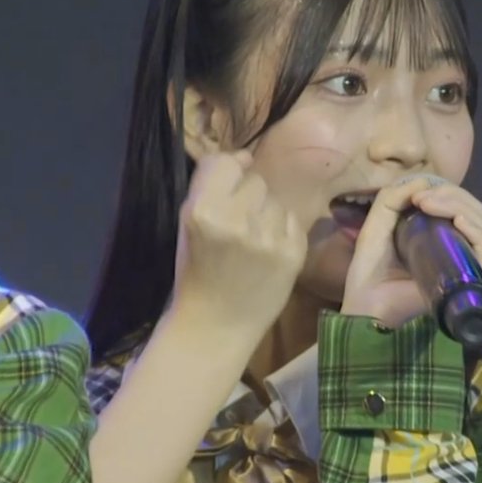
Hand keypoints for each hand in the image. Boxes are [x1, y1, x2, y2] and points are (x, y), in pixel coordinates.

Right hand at [167, 150, 306, 344]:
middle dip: (248, 196)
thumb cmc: (197, 272)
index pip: (226, 161)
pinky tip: (268, 253)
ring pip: (276, 200)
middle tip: (238, 225)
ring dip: (266, 214)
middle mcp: (237, 219)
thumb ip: (212, 187)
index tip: (226, 188)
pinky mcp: (293, 252)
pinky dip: (282, 231)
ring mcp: (269, 237)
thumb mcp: (188, 224)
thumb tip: (246, 157)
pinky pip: (292, 220)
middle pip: (256, 180)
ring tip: (253, 242)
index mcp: (203, 211)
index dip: (228, 171)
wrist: (216, 325)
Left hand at [341, 175, 481, 327]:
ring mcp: (471, 268)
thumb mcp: (377, 227)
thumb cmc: (369, 275)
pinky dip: (476, 228)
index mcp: (442, 239)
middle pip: (475, 212)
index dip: (445, 192)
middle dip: (452, 195)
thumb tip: (423, 179)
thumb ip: (392, 199)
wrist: (366, 310)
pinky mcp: (477, 282)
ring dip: (460, 206)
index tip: (419, 191)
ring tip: (430, 203)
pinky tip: (457, 219)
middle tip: (424, 196)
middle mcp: (461, 252)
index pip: (460, 207)